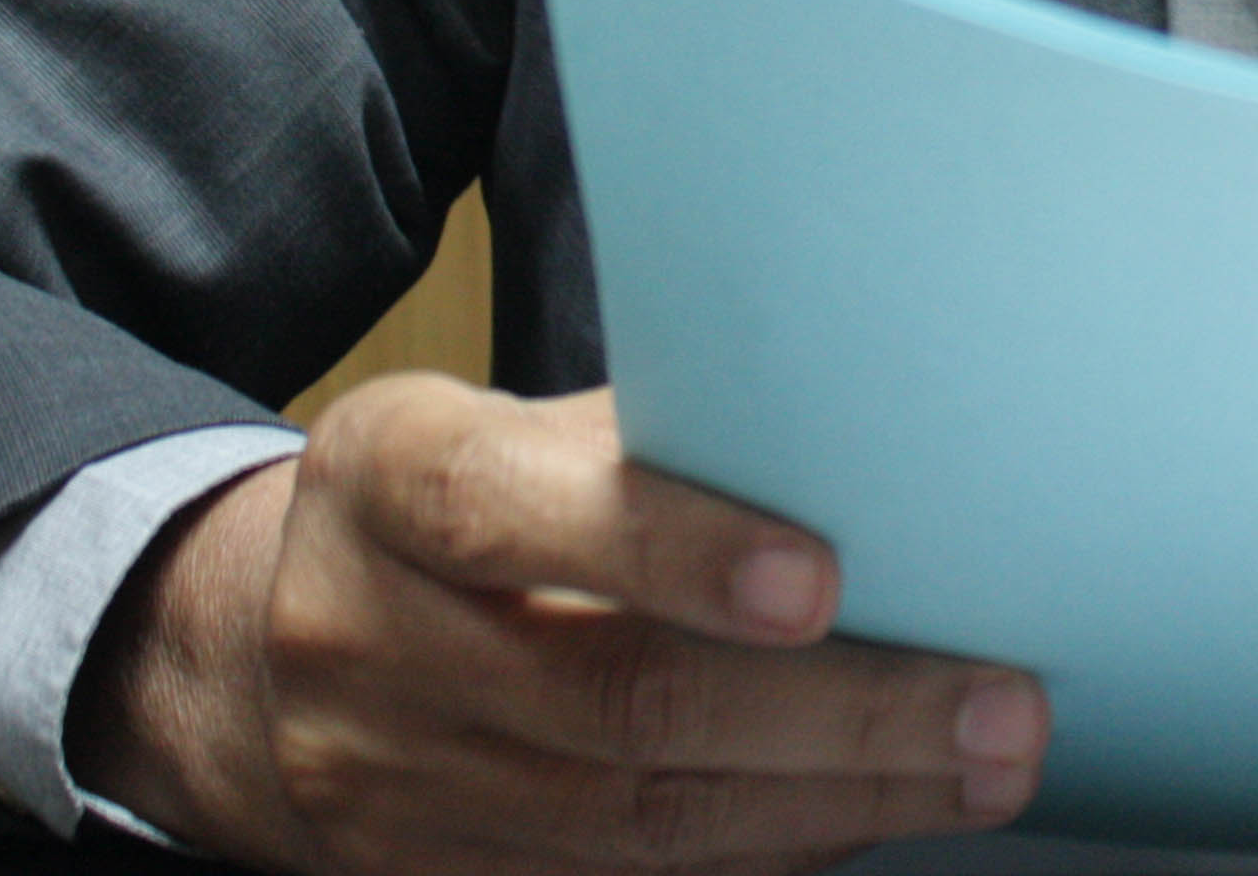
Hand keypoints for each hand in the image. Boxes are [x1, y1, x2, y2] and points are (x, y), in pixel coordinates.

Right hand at [68, 376, 1048, 875]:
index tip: (818, 578)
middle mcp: (366, 634)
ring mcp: (390, 781)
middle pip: (614, 702)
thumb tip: (861, 434)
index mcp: (387, 477)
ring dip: (832, 803)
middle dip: (833, 714)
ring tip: (978, 769)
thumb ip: (646, 435)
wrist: (261, 650)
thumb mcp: (498, 424)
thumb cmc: (448, 507)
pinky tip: (868, 818)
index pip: (518, 511)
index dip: (670, 548)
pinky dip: (763, 857)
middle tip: (996, 706)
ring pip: (631, 823)